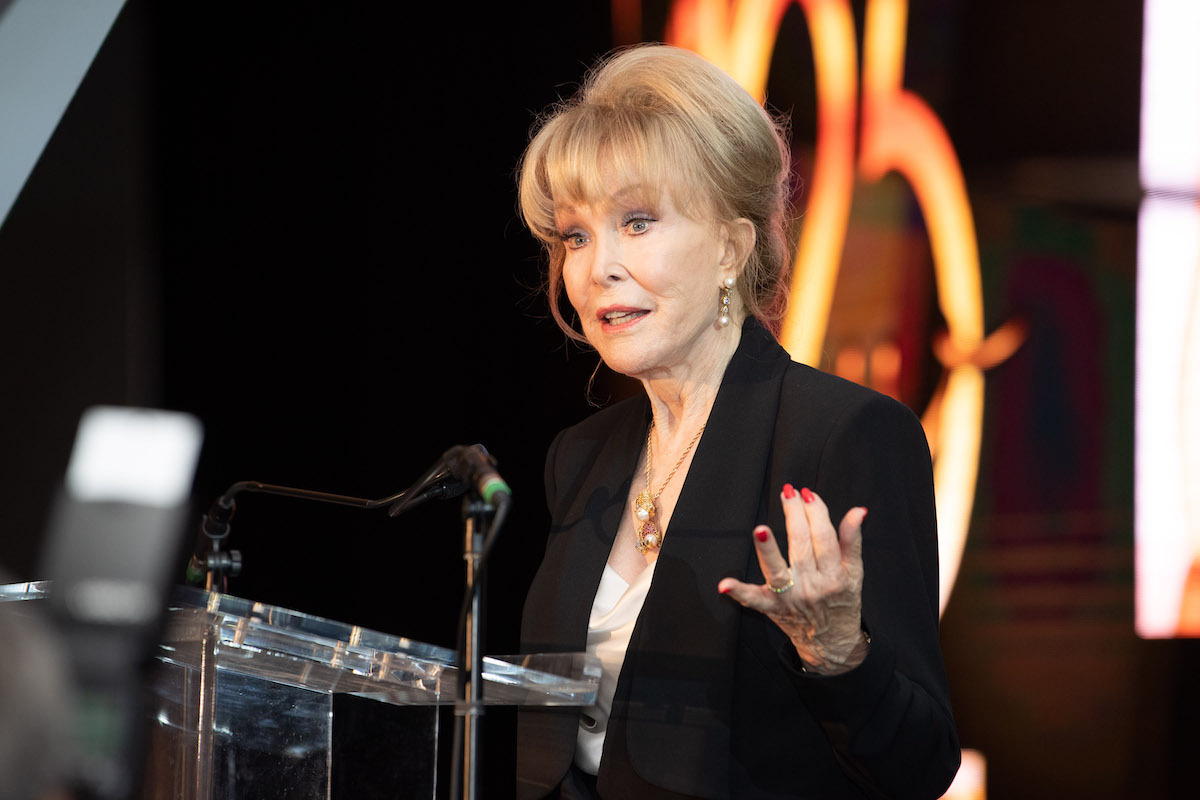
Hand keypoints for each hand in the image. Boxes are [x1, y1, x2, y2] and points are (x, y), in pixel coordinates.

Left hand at [718, 484, 868, 674]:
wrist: (832, 643)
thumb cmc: (842, 602)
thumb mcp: (854, 573)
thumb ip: (852, 541)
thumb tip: (859, 510)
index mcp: (835, 576)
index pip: (824, 537)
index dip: (816, 512)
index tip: (808, 494)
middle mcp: (812, 587)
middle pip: (801, 545)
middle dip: (794, 515)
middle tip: (789, 492)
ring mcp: (790, 598)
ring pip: (778, 569)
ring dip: (767, 550)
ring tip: (761, 530)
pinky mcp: (771, 608)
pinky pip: (753, 600)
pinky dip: (739, 593)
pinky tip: (724, 585)